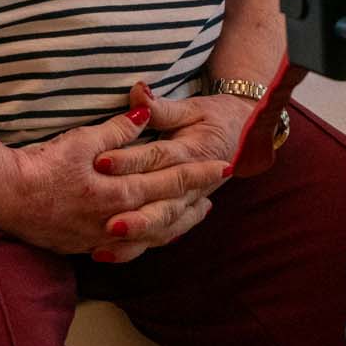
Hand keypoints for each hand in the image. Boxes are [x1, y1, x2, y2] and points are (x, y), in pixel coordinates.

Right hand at [1, 84, 227, 258]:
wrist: (6, 198)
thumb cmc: (42, 167)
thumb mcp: (82, 140)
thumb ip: (118, 130)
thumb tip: (144, 115)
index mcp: (121, 193)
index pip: (171, 182)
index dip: (199, 174)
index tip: (224, 167)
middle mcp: (118, 221)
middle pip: (168, 212)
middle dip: (195, 200)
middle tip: (217, 192)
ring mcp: (103, 238)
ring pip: (152, 235)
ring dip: (177, 224)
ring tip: (193, 214)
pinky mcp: (86, 246)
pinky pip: (129, 249)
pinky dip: (148, 241)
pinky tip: (152, 235)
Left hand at [88, 88, 256, 261]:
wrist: (245, 138)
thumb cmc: (214, 119)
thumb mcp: (192, 108)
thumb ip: (162, 107)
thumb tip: (138, 92)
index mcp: (194, 153)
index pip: (158, 157)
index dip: (130, 160)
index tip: (100, 161)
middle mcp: (193, 185)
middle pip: (163, 204)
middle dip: (136, 216)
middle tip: (108, 223)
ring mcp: (188, 204)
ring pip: (162, 227)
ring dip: (134, 239)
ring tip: (103, 245)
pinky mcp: (180, 215)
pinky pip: (160, 237)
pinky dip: (136, 247)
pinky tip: (106, 254)